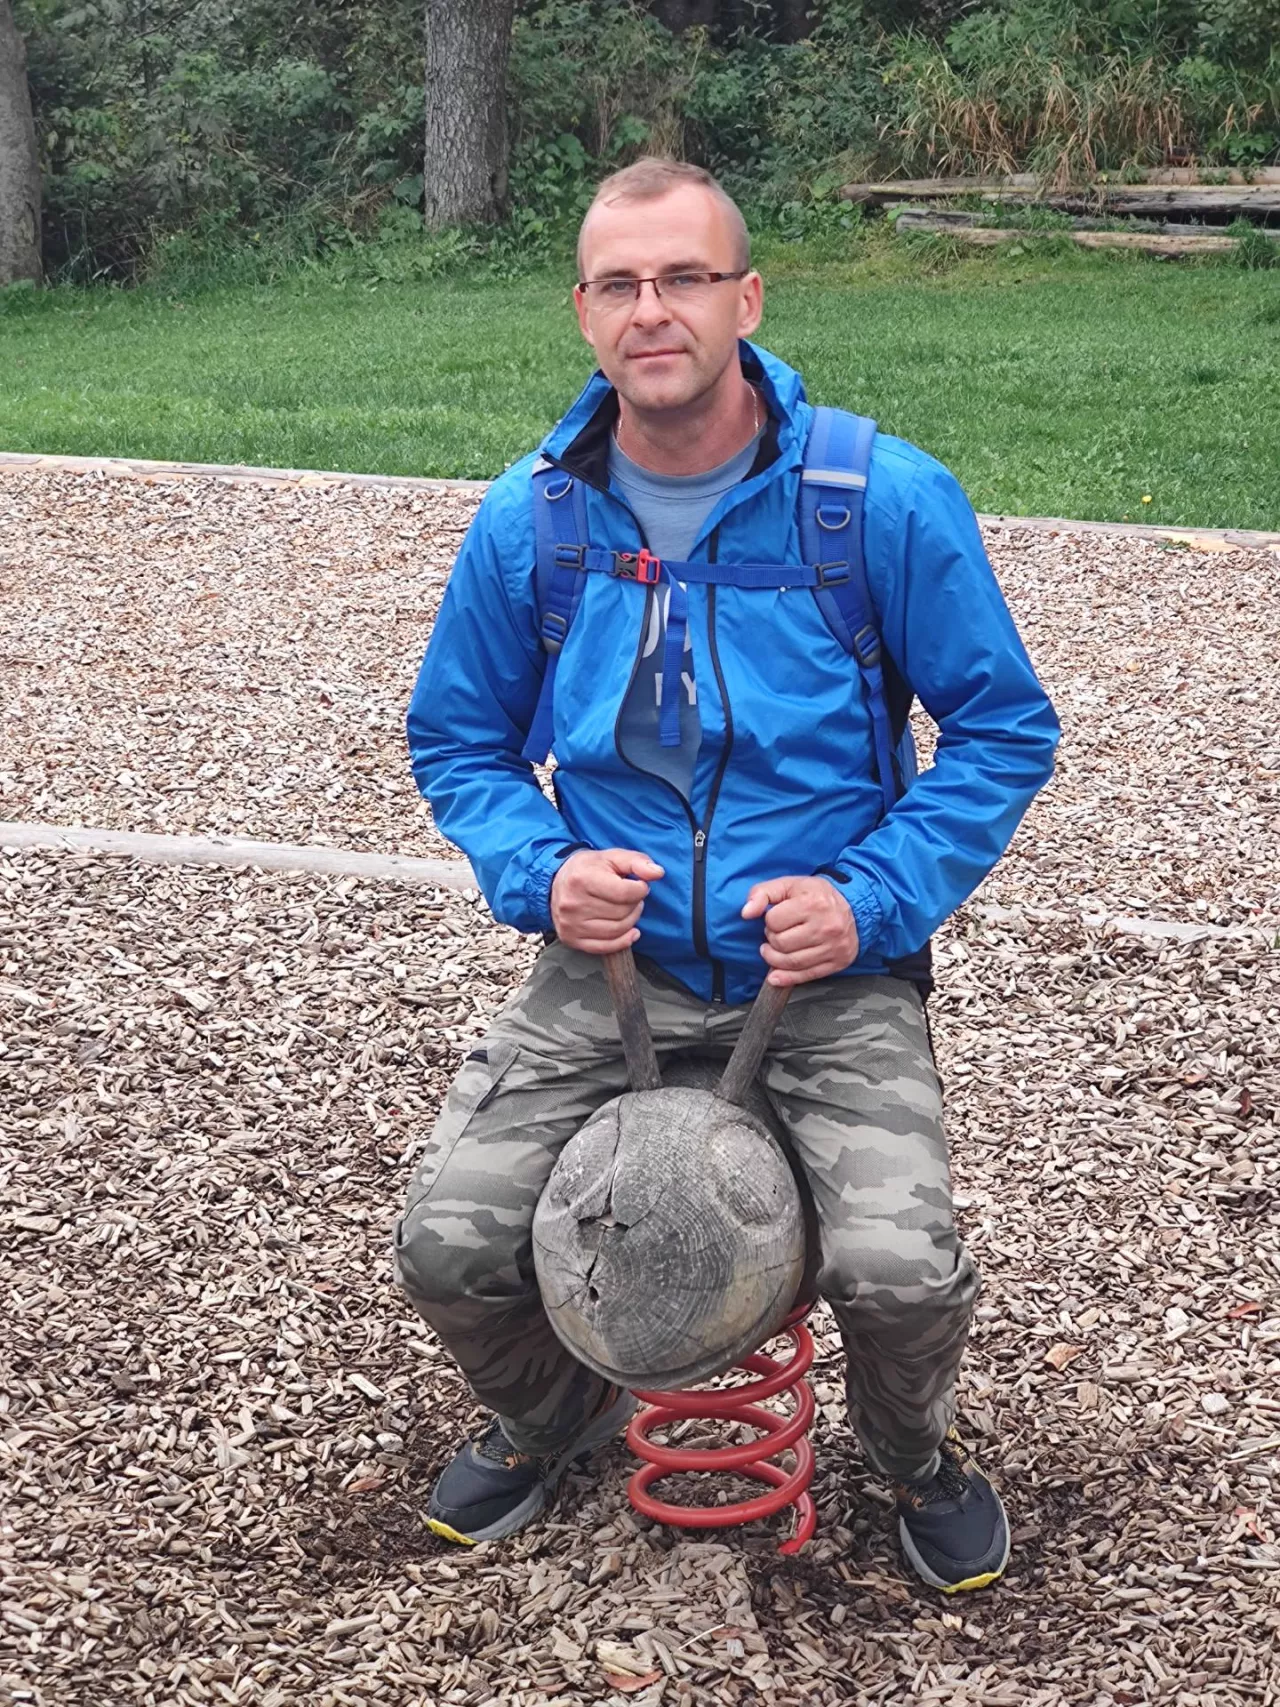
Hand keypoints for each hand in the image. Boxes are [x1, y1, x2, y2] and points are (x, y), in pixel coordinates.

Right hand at [551, 848, 663, 954]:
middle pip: (622, 912)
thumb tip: (658, 873)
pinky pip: (605, 947)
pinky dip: (623, 941)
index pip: (625, 893)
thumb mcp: (612, 857)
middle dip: (634, 904)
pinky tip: (631, 932)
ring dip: (631, 920)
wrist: (556, 881)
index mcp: (582, 879)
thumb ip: (638, 862)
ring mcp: (571, 924)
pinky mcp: (571, 939)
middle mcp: (574, 904)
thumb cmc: (588, 868)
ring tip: (627, 908)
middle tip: (631, 896)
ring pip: (617, 930)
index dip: (641, 889)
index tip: (639, 885)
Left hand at [740, 876, 858, 987]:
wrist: (854, 908)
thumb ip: (762, 893)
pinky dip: (786, 978)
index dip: (770, 920)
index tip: (777, 918)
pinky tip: (775, 975)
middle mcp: (826, 926)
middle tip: (779, 933)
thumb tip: (746, 913)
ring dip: (775, 958)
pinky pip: (806, 976)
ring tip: (776, 949)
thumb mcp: (789, 885)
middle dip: (773, 939)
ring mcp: (833, 946)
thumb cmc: (816, 896)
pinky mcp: (837, 962)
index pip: (773, 921)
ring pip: (790, 962)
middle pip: (781, 944)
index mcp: (813, 903)